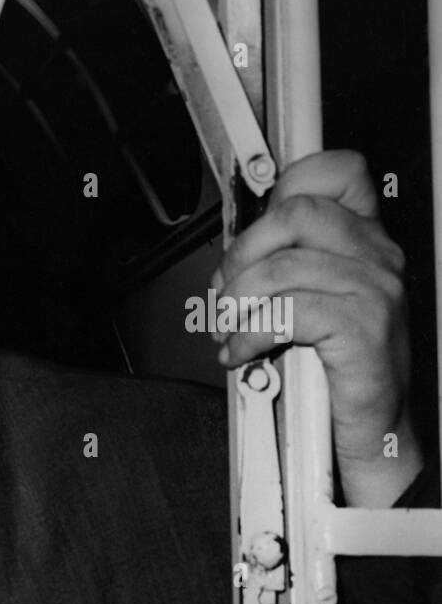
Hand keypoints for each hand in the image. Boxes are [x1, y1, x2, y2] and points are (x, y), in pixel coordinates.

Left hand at [212, 149, 422, 506]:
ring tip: (229, 329)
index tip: (248, 227)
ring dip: (236, 302)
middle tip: (226, 292)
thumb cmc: (339, 370)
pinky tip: (241, 352)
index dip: (286, 182)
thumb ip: (285, 269)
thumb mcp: (312, 306)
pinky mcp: (362, 328)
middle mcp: (376, 257)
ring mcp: (374, 290)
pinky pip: (285, 314)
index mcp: (365, 241)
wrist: (376, 430)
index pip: (337, 173)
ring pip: (281, 268)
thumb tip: (232, 257)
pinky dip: (248, 334)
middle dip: (242, 253)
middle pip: (294, 212)